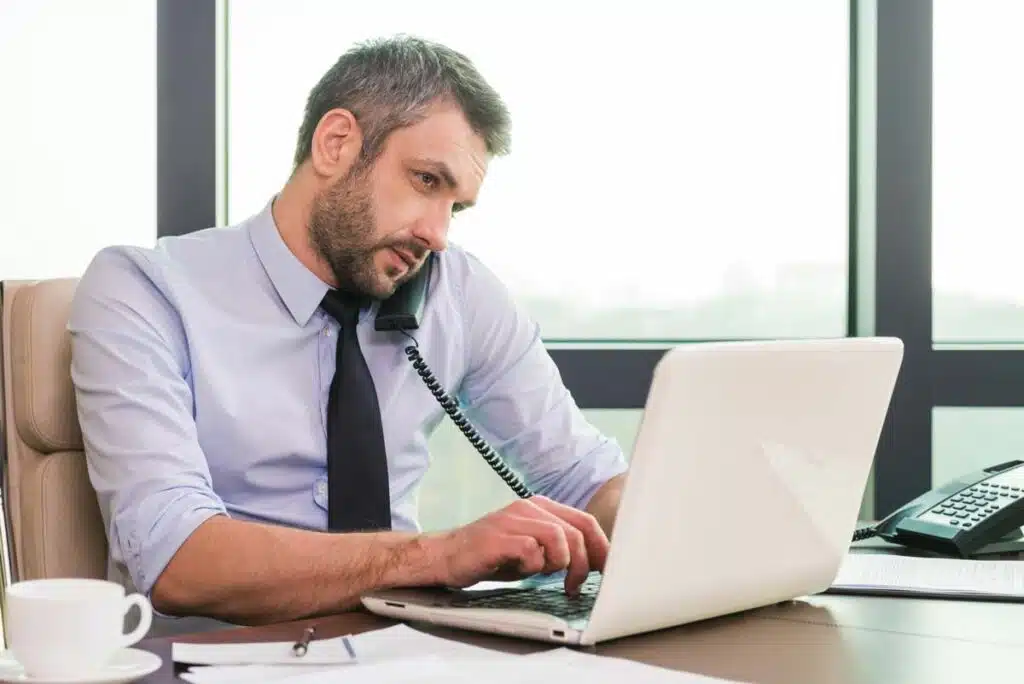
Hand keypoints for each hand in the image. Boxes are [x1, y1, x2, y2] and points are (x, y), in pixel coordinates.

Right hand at [430, 496, 609, 593]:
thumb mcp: (532, 547)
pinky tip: (521, 571)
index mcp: (541, 506)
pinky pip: (532, 551)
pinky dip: (533, 567)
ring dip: (560, 564)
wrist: (447, 555)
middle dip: (584, 563)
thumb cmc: (492, 556)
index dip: (602, 548)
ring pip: (559, 538)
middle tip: (575, 585)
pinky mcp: (499, 537)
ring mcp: (513, 519)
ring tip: (546, 576)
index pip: (585, 521)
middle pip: (578, 531)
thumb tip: (594, 563)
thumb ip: (559, 548)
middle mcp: (529, 507)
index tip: (605, 571)